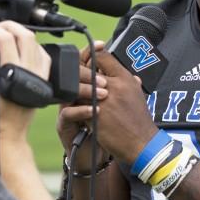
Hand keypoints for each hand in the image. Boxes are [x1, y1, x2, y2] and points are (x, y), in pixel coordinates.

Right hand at [0, 21, 51, 141]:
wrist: (7, 137)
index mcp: (12, 73)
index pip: (6, 39)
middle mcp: (29, 72)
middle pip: (25, 35)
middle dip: (8, 26)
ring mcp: (39, 76)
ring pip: (36, 43)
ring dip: (21, 33)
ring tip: (6, 34)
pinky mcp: (43, 81)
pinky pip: (44, 56)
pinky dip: (33, 46)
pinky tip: (22, 47)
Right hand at [57, 41, 110, 170]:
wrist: (97, 155)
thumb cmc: (109, 131)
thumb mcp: (115, 109)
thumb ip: (120, 93)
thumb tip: (135, 78)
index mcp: (87, 89)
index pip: (84, 65)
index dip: (90, 53)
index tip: (100, 44)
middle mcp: (75, 97)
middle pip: (74, 75)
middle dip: (89, 72)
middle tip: (104, 78)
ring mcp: (68, 109)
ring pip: (70, 93)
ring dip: (87, 91)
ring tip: (102, 95)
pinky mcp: (64, 124)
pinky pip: (68, 113)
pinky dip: (82, 111)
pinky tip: (94, 111)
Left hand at [88, 50, 159, 165]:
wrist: (141, 143)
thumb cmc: (138, 119)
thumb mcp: (136, 93)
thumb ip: (126, 80)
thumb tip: (120, 71)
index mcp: (125, 78)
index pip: (102, 56)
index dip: (92, 58)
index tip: (89, 65)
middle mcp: (114, 86)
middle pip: (87, 69)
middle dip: (81, 75)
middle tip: (80, 81)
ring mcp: (103, 100)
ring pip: (79, 87)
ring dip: (78, 92)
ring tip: (79, 97)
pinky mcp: (94, 115)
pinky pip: (78, 105)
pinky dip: (78, 107)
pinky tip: (80, 111)